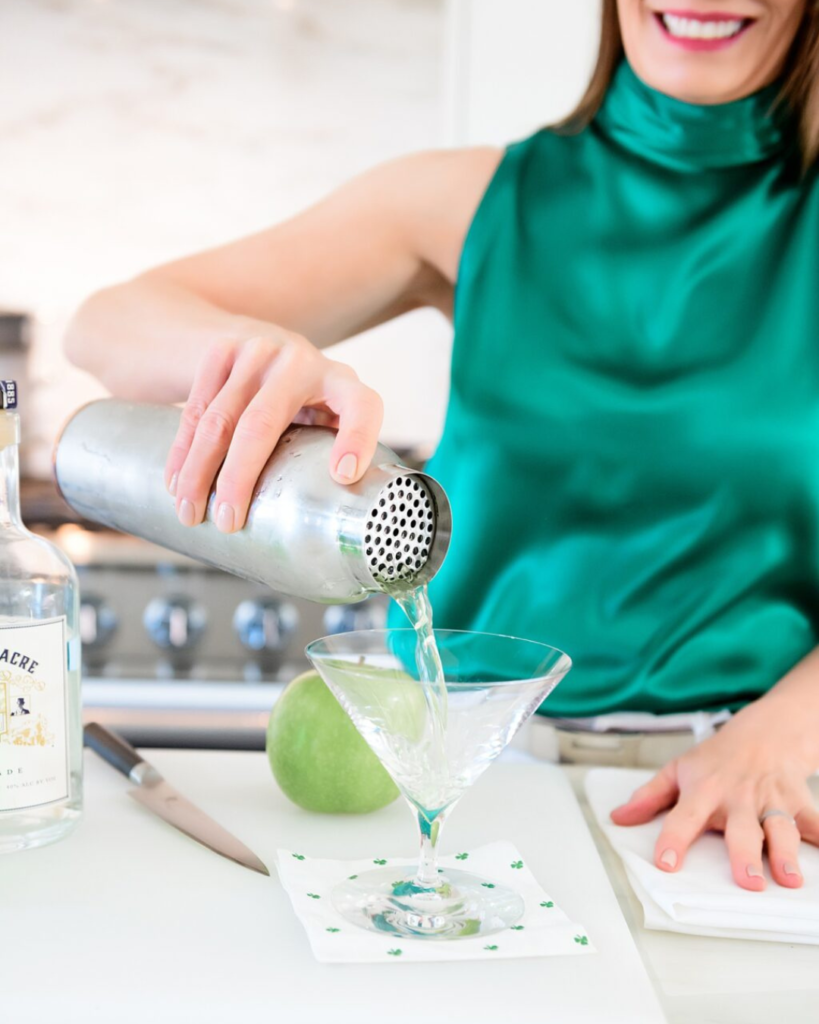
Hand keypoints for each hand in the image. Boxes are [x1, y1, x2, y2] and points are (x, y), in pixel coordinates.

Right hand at [165, 329, 383, 532]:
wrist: (263, 335)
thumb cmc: (307, 397)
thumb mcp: (332, 413)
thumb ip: (331, 450)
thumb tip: (324, 519)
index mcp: (342, 383)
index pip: (362, 408)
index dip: (357, 440)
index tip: (343, 476)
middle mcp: (301, 361)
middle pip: (262, 423)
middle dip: (239, 478)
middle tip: (228, 521)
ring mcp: (258, 351)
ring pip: (219, 419)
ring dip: (198, 471)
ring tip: (190, 512)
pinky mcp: (222, 349)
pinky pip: (195, 407)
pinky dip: (183, 451)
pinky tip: (176, 482)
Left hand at [610, 702, 818, 890]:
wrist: (764, 733)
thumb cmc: (716, 759)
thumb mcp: (678, 771)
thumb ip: (649, 798)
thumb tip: (618, 818)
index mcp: (704, 791)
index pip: (684, 817)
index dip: (673, 839)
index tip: (666, 863)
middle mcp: (738, 797)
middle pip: (741, 829)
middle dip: (744, 855)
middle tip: (746, 881)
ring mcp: (771, 800)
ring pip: (780, 827)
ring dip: (785, 853)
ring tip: (788, 879)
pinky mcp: (799, 802)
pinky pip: (816, 822)